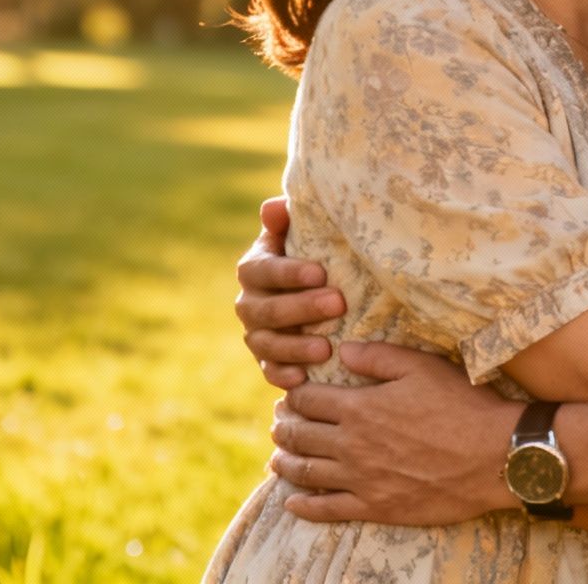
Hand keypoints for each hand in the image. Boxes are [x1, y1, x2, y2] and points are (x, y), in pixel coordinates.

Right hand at [235, 196, 344, 388]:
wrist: (317, 294)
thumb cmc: (315, 257)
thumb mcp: (304, 235)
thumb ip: (287, 220)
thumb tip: (274, 208)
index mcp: (255, 268)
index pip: (263, 270)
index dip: (289, 272)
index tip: (320, 272)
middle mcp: (249, 303)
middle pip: (268, 309)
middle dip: (302, 308)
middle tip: (338, 303)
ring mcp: (256, 335)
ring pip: (267, 344)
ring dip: (295, 347)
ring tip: (326, 348)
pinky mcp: (268, 362)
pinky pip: (269, 372)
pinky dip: (284, 376)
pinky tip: (304, 378)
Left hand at [270, 341, 520, 525]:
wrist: (496, 457)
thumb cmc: (464, 406)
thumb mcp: (424, 368)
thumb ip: (379, 357)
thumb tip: (343, 350)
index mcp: (360, 407)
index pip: (309, 399)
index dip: (295, 394)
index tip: (292, 393)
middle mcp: (352, 445)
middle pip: (300, 435)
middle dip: (285, 427)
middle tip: (280, 423)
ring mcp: (361, 480)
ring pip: (307, 472)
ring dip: (286, 463)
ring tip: (277, 457)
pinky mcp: (376, 507)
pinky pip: (327, 509)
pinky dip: (304, 506)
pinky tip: (292, 502)